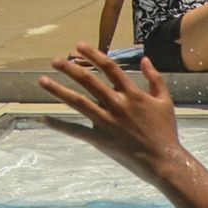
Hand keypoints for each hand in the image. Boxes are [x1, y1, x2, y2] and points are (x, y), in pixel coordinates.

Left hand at [37, 47, 188, 183]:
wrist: (163, 161)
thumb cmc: (166, 132)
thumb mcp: (165, 101)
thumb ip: (155, 78)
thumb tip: (144, 59)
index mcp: (132, 93)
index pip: (109, 67)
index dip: (93, 54)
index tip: (78, 46)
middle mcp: (116, 104)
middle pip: (88, 80)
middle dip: (69, 68)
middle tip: (54, 60)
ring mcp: (106, 122)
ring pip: (77, 102)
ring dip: (58, 90)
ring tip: (42, 81)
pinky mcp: (100, 139)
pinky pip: (75, 131)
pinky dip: (59, 125)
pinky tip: (44, 119)